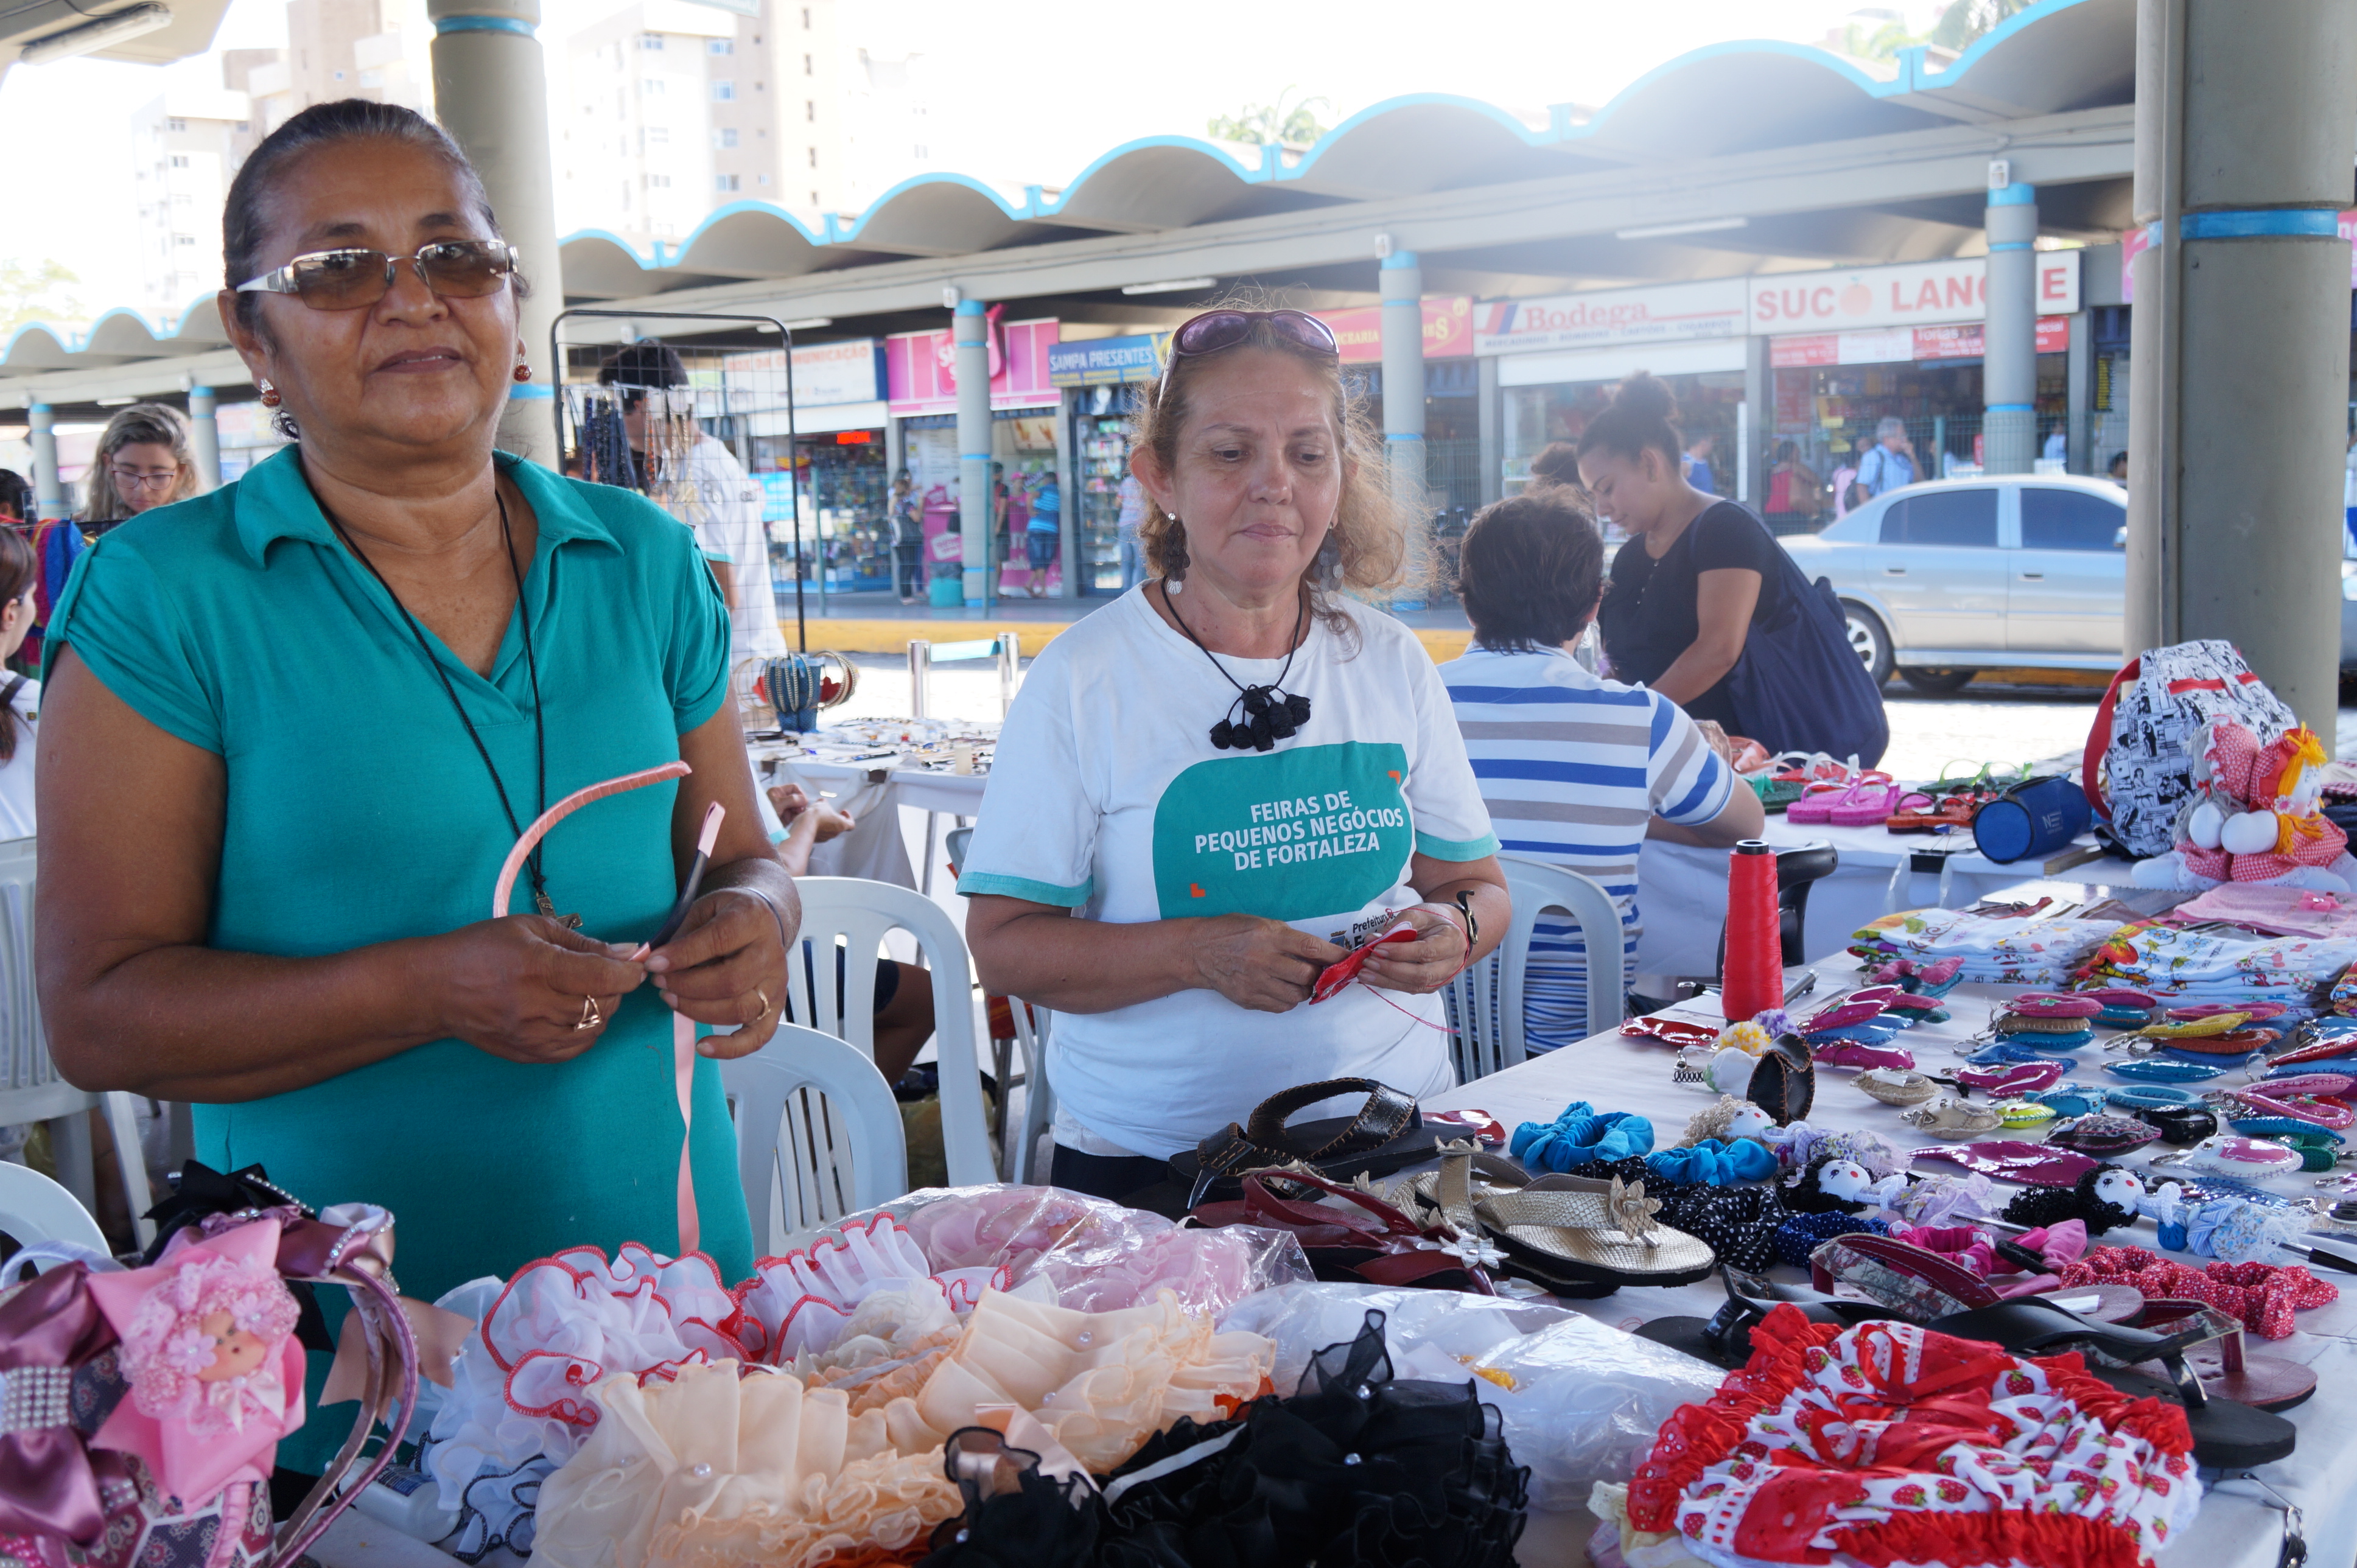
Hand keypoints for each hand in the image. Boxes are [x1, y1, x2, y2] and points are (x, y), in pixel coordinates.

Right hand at [433, 915, 647, 1064]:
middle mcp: (535, 1004)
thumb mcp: (531, 928)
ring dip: (602, 1010)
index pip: (604, 977)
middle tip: (607, 975)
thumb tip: (624, 952)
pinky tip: (574, 1014)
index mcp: (538, 967)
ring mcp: (530, 1034)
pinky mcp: (525, 1053)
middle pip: (603, 1005)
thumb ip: (582, 942)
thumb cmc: (482, 948)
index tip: (635, 965)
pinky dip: (586, 1032)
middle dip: (616, 989)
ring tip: (587, 993)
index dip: (629, 972)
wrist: (435, 987)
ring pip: (593, 1029)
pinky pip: (574, 1049)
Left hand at [645, 888, 788, 1058]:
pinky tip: (703, 1047)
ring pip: (741, 1009)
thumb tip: (651, 963)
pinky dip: (731, 1048)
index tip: (653, 964)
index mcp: (753, 920)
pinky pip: (759, 1035)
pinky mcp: (776, 1007)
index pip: (718, 941)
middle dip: (687, 987)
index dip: (683, 955)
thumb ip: (682, 935)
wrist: (765, 919)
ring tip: (671, 1000)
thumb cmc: (727, 915)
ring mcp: (777, 983)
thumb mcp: (704, 910)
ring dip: (698, 1011)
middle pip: (730, 981)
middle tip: (660, 983)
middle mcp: (771, 953)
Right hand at [768, 783, 855, 841]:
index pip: (851, 824)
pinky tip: (812, 822)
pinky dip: (817, 828)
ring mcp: (826, 837)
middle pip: (839, 826)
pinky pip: (820, 833)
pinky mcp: (817, 839)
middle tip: (828, 812)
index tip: (843, 812)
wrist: (805, 826)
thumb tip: (823, 802)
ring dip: (825, 823)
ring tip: (818, 816)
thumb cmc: (817, 817)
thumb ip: (825, 804)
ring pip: (828, 830)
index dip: (848, 818)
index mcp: (841, 825)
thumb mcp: (822, 804)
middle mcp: (835, 833)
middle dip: (834, 819)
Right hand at [1188, 914, 1344, 1013]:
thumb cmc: (1232, 931)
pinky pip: (1280, 1006)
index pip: (1312, 948)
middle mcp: (1264, 960)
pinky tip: (1282, 989)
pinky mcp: (1249, 999)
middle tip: (1319, 973)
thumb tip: (1319, 954)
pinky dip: (1288, 1000)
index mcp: (1270, 936)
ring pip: (1297, 996)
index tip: (1348, 960)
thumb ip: (1289, 938)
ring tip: (1298, 981)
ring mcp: (1256, 982)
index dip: (1335, 956)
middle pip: (1307, 977)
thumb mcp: (1262, 924)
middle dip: (1319, 976)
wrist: (1198, 951)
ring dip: (1304, 990)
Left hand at [1359, 905, 1469, 995]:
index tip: (1378, 948)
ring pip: (1415, 985)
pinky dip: (1390, 984)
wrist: (1452, 932)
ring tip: (1365, 973)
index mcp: (1452, 940)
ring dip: (1386, 980)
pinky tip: (1373, 977)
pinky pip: (1410, 988)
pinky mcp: (1432, 986)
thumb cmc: (1435, 920)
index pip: (1426, 951)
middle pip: (1421, 975)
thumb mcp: (1419, 913)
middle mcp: (1451, 964)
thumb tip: (1374, 939)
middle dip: (1391, 970)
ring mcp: (1443, 978)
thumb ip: (1398, 925)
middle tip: (1368, 962)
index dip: (1401, 952)